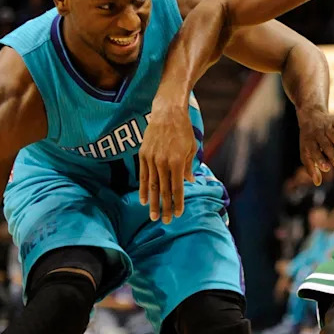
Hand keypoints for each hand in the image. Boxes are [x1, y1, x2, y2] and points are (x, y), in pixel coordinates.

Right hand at [139, 101, 196, 222]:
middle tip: (166, 221)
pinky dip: (142, 189)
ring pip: (151, 186)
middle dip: (165, 207)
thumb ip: (189, 167)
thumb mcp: (191, 148)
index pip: (177, 187)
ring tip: (154, 216)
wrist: (167, 112)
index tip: (179, 213)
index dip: (178, 201)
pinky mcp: (142, 155)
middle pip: (163, 190)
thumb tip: (188, 183)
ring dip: (153, 202)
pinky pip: (142, 176)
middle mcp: (162, 162)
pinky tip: (143, 200)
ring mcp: (151, 159)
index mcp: (176, 161)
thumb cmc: (183, 130)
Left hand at [297, 108, 333, 185]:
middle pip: (325, 145)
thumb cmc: (309, 140)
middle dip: (333, 156)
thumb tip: (317, 183)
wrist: (311, 115)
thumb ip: (311, 167)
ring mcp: (326, 126)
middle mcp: (317, 134)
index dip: (320, 160)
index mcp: (309, 142)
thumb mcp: (306, 153)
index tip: (327, 169)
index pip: (314, 152)